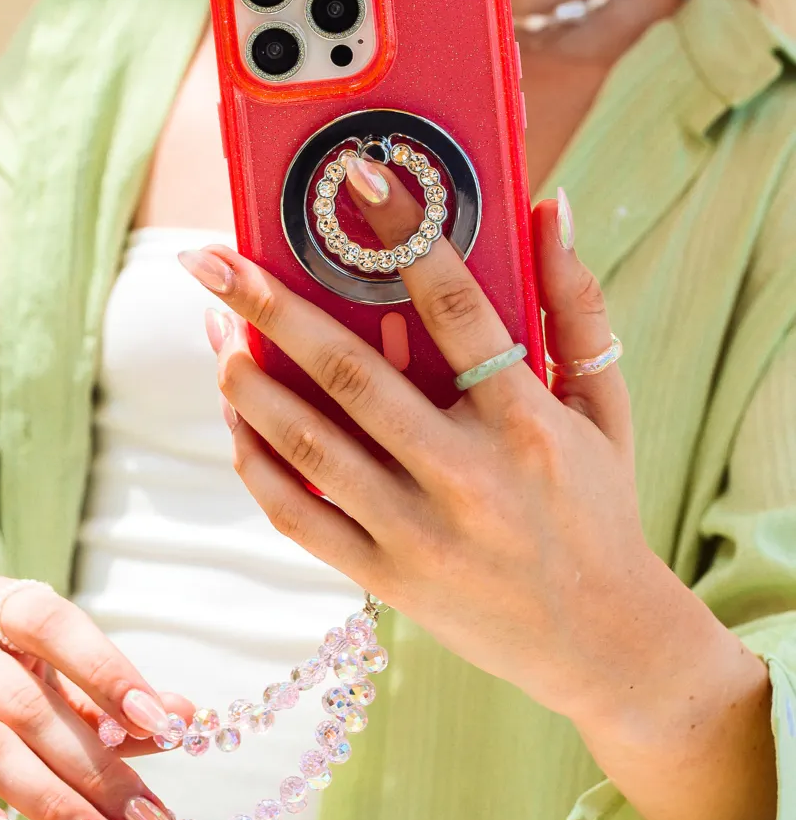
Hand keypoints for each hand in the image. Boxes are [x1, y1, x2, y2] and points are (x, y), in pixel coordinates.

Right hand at [0, 577, 193, 819]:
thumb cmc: (12, 684)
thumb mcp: (65, 684)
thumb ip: (119, 703)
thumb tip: (183, 717)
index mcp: (4, 603)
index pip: (60, 628)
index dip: (109, 673)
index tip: (159, 724)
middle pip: (29, 705)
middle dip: (96, 769)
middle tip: (148, 819)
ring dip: (53, 804)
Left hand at [180, 164, 691, 726]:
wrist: (602, 642)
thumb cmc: (601, 509)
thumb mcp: (606, 409)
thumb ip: (577, 309)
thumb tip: (553, 209)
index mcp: (527, 423)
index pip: (458, 309)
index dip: (406, 235)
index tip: (358, 177)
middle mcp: (467, 478)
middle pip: (351, 376)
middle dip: (272, 306)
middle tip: (214, 258)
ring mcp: (418, 534)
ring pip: (307, 446)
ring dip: (247, 380)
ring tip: (213, 325)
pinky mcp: (386, 578)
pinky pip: (297, 517)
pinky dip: (255, 461)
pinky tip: (234, 415)